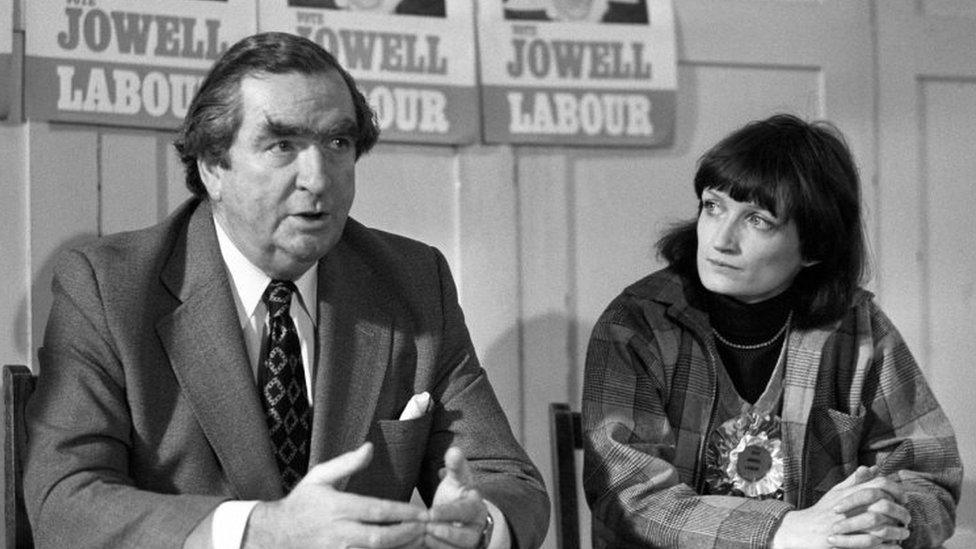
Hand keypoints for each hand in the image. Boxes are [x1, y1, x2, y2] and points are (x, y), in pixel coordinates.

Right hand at [243, 443, 426, 548]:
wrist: (274, 535)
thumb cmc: (301, 503)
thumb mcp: (319, 476)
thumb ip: (347, 463)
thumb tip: (370, 447)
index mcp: (338, 507)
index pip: (377, 510)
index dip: (403, 512)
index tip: (424, 512)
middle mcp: (340, 532)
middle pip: (381, 538)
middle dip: (407, 534)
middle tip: (428, 528)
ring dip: (400, 547)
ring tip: (421, 540)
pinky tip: (400, 548)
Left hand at [425, 447, 489, 547]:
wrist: (468, 519)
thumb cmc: (458, 495)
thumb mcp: (458, 479)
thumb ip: (455, 466)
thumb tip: (454, 451)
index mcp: (475, 507)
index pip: (464, 511)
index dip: (448, 513)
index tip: (431, 513)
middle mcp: (476, 529)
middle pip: (464, 536)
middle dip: (444, 533)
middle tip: (425, 528)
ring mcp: (468, 544)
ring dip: (439, 545)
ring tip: (421, 537)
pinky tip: (418, 545)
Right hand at [771, 466, 909, 548]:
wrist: (801, 531)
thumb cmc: (821, 512)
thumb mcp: (836, 493)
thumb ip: (855, 481)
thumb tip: (873, 468)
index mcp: (847, 493)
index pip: (878, 485)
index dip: (896, 490)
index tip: (904, 498)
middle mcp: (848, 507)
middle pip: (883, 504)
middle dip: (900, 512)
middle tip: (907, 519)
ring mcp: (846, 525)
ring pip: (880, 526)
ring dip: (897, 531)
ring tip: (904, 534)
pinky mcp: (845, 542)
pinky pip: (872, 545)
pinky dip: (887, 547)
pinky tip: (895, 546)